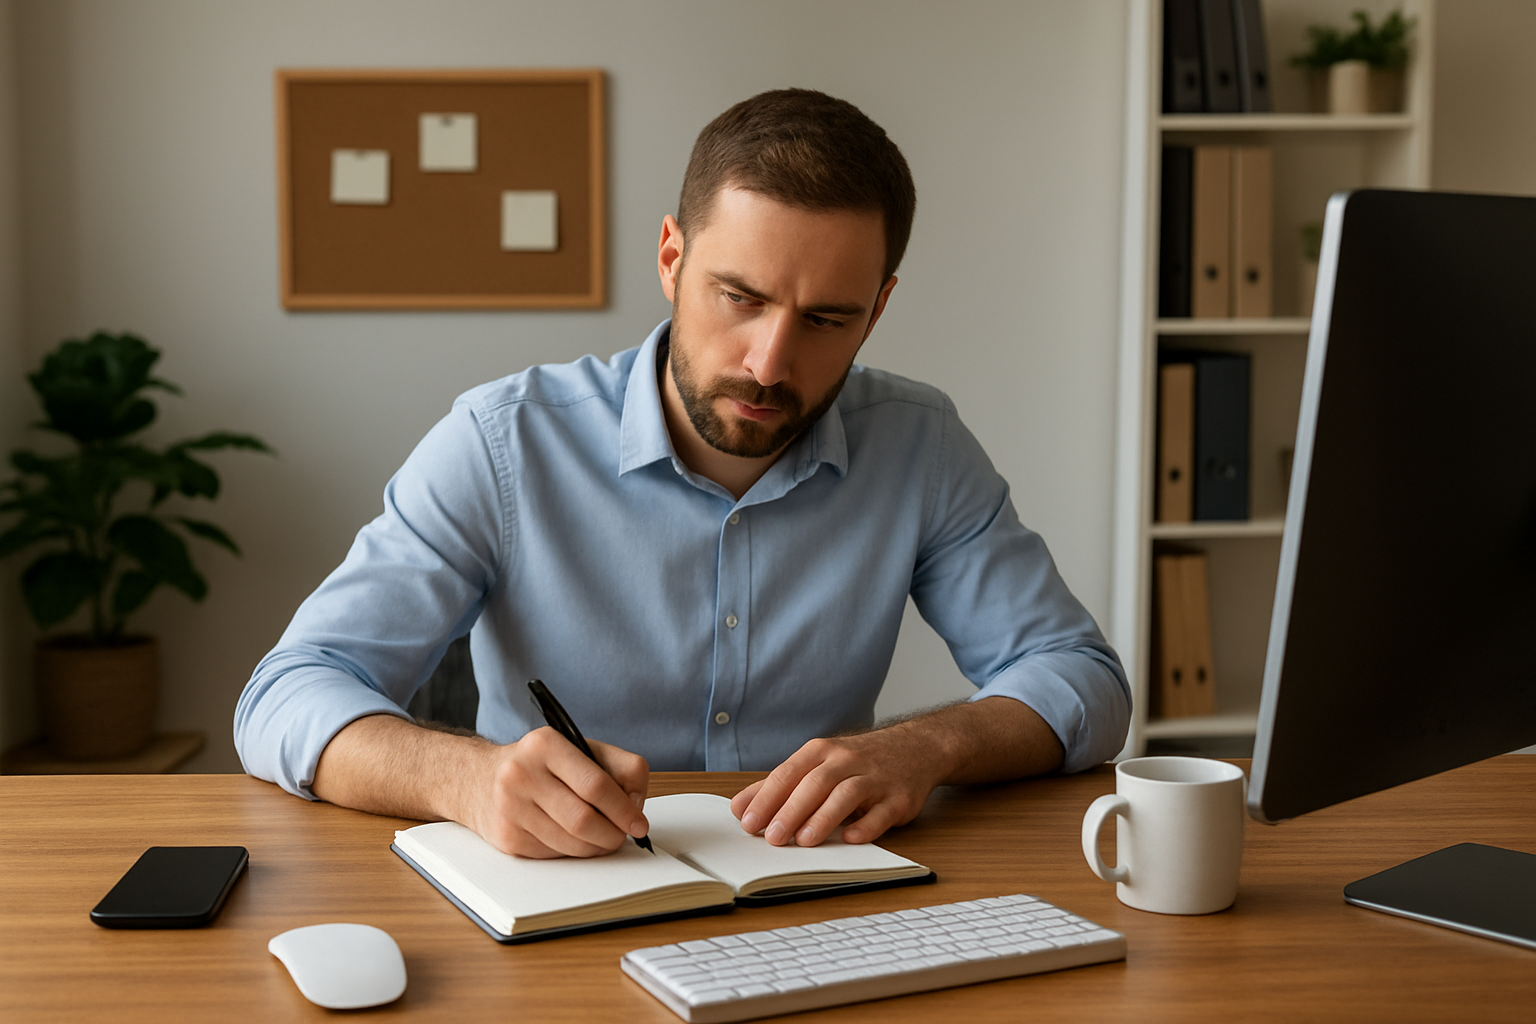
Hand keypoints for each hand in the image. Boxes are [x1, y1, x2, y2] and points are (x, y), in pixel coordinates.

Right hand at [470, 727, 649, 858]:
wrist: (477, 779)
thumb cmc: (538, 764)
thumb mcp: (578, 748)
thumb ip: (619, 766)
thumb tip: (636, 804)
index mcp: (546, 745)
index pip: (595, 784)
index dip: (623, 809)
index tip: (638, 823)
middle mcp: (522, 774)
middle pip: (583, 819)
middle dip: (612, 834)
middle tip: (623, 835)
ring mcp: (510, 808)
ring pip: (570, 843)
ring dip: (595, 847)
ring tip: (602, 838)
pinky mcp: (506, 838)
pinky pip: (554, 854)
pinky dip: (573, 851)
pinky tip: (573, 839)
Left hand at [730, 728, 944, 847]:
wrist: (917, 747)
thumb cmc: (857, 761)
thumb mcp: (818, 763)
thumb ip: (780, 785)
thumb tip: (741, 807)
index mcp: (822, 751)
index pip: (788, 773)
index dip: (767, 798)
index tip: (748, 822)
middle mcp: (848, 760)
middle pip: (815, 783)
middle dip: (791, 810)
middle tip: (773, 837)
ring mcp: (876, 778)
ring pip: (847, 794)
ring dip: (824, 817)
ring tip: (805, 840)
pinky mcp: (900, 797)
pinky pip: (883, 812)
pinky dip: (867, 825)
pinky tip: (851, 838)